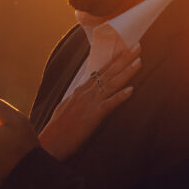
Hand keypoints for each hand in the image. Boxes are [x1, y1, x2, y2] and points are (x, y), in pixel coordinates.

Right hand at [39, 43, 141, 160]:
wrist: (50, 142)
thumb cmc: (58, 128)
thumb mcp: (67, 107)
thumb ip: (78, 98)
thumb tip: (82, 92)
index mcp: (81, 90)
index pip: (101, 71)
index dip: (114, 60)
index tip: (125, 50)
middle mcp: (86, 92)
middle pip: (109, 72)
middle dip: (124, 59)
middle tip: (137, 46)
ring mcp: (90, 103)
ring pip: (112, 84)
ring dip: (126, 72)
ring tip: (139, 61)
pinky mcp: (93, 116)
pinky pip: (109, 104)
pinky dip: (120, 96)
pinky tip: (131, 90)